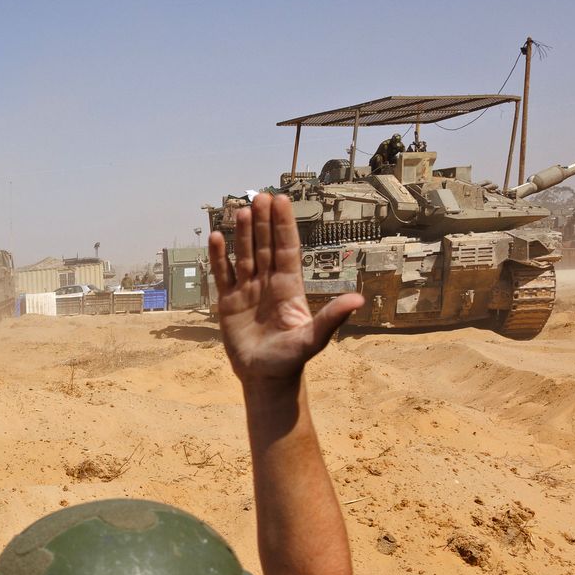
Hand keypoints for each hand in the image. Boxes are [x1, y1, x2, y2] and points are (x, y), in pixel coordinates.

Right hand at [207, 192, 363, 385]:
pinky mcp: (229, 303)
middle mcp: (268, 284)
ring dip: (243, 234)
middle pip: (265, 246)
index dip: (283, 225)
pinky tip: (216, 237)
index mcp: (289, 288)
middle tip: (260, 195)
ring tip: (241, 210)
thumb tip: (357, 300)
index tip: (281, 201)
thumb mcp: (314, 339)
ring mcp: (248, 292)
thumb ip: (332, 317)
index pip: (286, 250)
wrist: (265, 378)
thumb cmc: (291, 360)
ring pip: (245, 256)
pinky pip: (223, 275)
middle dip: (263, 222)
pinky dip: (219, 257)